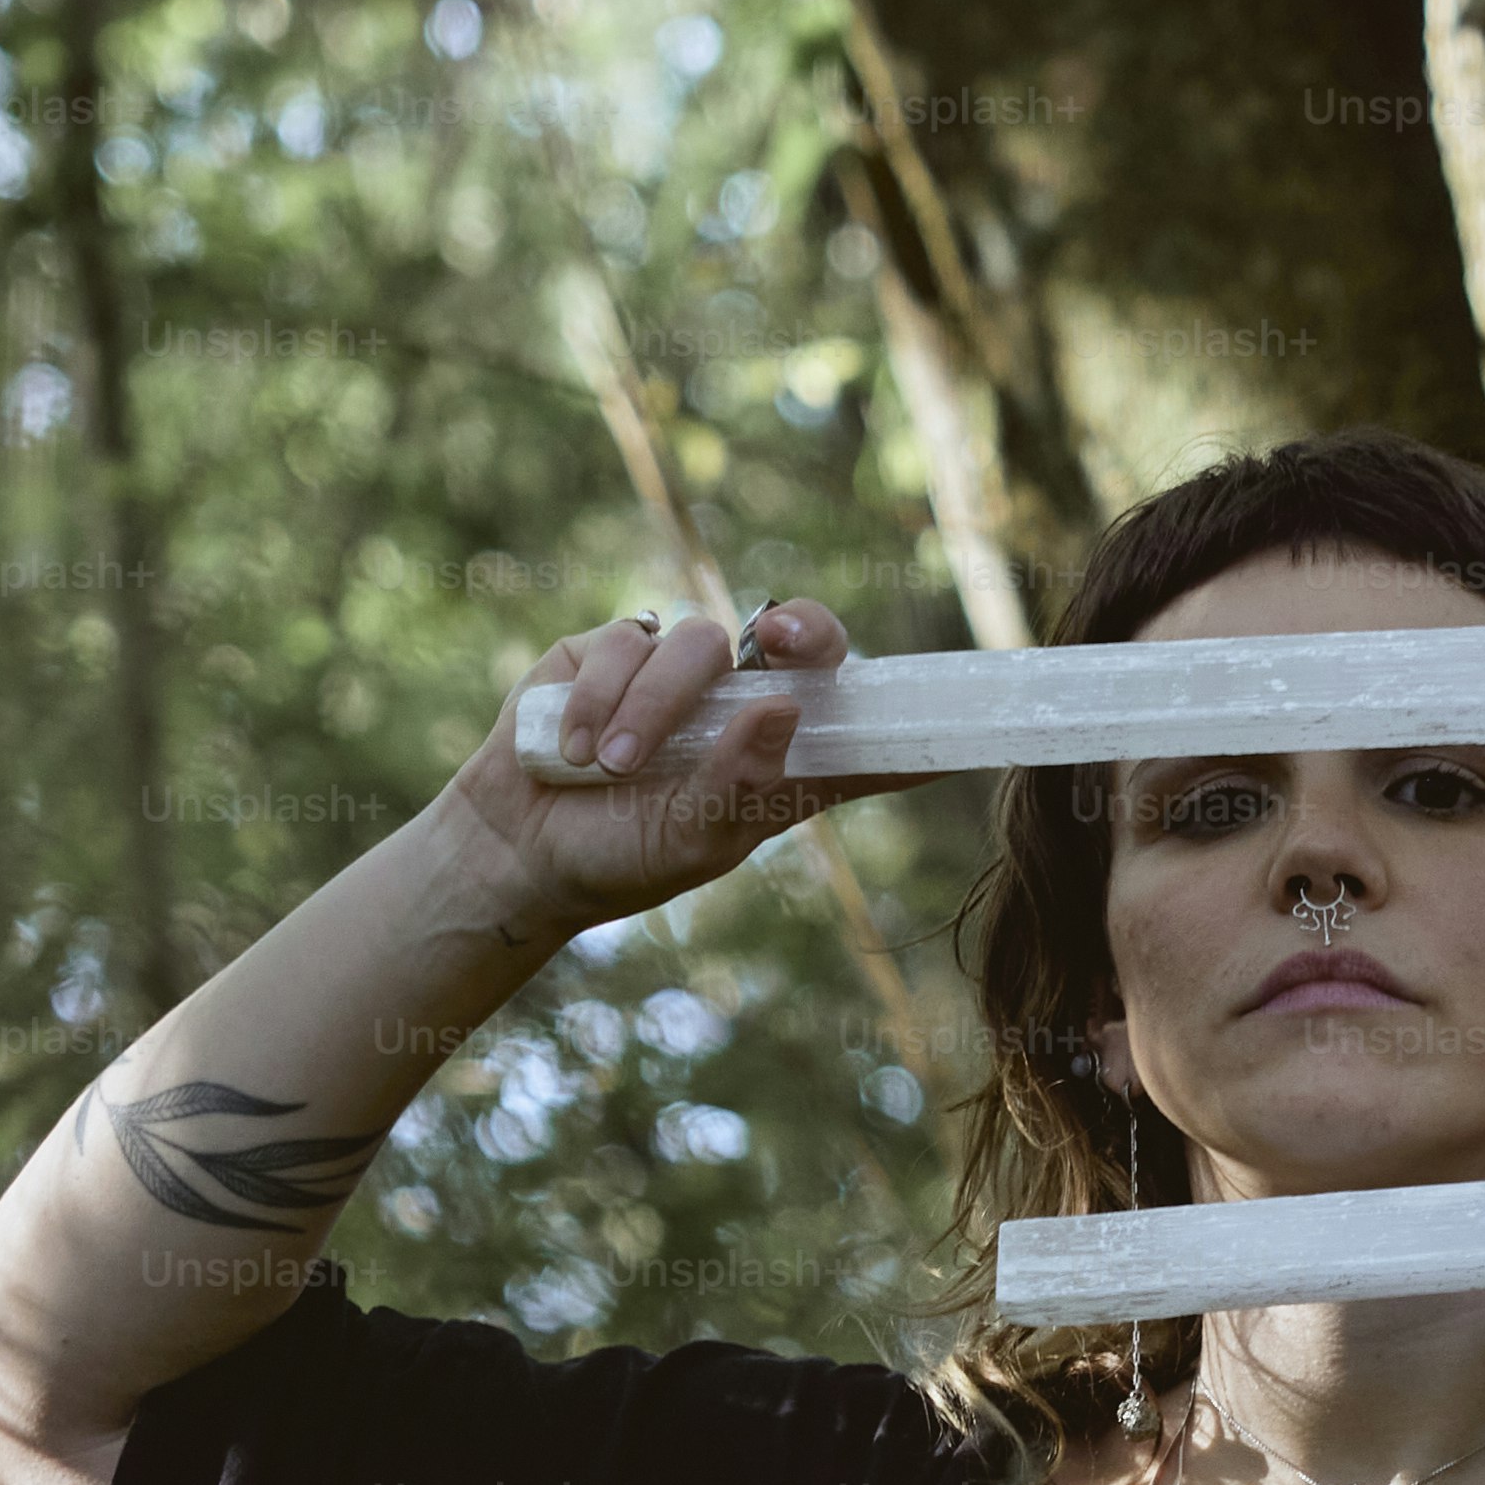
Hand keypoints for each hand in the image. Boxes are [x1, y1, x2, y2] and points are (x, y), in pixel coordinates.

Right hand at [434, 601, 936, 941]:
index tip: (966, 723)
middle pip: (804, 641)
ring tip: (613, 767)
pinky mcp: (610, 653)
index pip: (864, 738)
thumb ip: (739, 781)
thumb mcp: (691, 841)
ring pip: (698, 642)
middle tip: (785, 637)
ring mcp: (677, 675)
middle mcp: (742, 707)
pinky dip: (600, 695)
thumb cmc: (619, 858)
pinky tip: (573, 749)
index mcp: (783, 764)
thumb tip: (780, 706)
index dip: (913, 727)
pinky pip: (624, 641)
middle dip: (806, 627)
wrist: (518, 855)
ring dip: (655, 704)